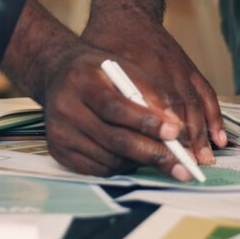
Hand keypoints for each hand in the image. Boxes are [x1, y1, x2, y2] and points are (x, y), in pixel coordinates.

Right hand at [40, 44, 197, 181]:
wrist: (56, 74)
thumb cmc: (97, 71)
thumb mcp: (123, 69)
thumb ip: (149, 93)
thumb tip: (175, 127)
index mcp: (81, 81)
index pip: (115, 106)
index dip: (146, 121)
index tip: (174, 132)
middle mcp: (65, 108)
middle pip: (114, 139)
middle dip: (152, 153)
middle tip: (182, 167)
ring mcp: (60, 133)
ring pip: (110, 158)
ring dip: (139, 161)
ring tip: (159, 155)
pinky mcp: (59, 152)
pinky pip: (99, 169)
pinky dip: (122, 166)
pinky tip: (133, 157)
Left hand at [82, 11, 224, 161]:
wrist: (127, 13)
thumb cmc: (106, 43)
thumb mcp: (99, 65)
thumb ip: (107, 95)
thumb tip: (111, 133)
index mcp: (136, 69)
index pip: (151, 106)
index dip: (160, 131)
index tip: (166, 153)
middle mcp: (162, 69)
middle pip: (177, 108)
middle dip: (186, 139)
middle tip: (189, 164)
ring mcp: (179, 68)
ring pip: (194, 104)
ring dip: (202, 133)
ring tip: (205, 158)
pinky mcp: (189, 68)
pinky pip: (206, 94)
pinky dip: (214, 117)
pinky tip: (218, 137)